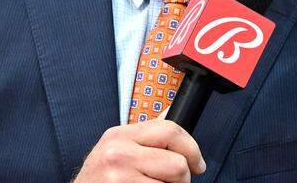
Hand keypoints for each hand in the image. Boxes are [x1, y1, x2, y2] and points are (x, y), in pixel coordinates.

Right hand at [74, 120, 205, 182]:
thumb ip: (144, 136)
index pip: (170, 130)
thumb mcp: (116, 150)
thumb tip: (171, 119)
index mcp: (120, 135)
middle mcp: (118, 153)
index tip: (197, 163)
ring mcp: (120, 176)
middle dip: (183, 176)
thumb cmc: (99, 179)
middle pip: (177, 162)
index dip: (192, 148)